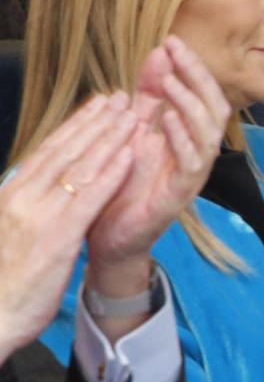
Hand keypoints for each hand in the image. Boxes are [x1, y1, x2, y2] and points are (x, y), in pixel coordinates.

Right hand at [0, 95, 137, 357]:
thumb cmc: (0, 283)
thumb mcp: (8, 235)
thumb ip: (23, 209)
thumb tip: (36, 192)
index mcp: (9, 196)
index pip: (46, 153)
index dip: (73, 128)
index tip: (94, 108)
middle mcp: (21, 198)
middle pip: (64, 151)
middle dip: (94, 121)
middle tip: (119, 98)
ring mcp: (39, 215)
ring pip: (79, 166)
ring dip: (109, 137)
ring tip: (132, 114)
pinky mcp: (57, 237)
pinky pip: (89, 197)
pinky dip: (111, 173)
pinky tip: (131, 155)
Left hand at [85, 39, 228, 288]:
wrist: (111, 234)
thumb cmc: (125, 183)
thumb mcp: (133, 128)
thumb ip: (149, 95)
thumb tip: (159, 53)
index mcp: (188, 135)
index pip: (202, 93)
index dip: (190, 67)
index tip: (170, 40)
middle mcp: (197, 152)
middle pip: (214, 107)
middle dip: (197, 77)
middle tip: (177, 51)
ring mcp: (192, 173)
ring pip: (208, 133)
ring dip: (190, 103)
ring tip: (173, 81)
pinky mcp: (182, 194)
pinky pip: (192, 162)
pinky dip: (181, 138)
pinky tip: (166, 119)